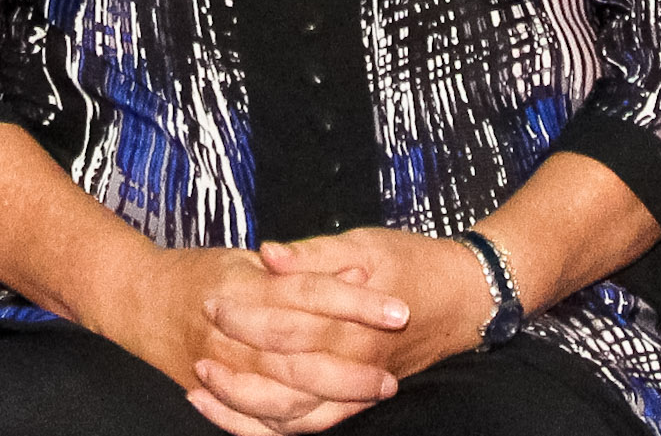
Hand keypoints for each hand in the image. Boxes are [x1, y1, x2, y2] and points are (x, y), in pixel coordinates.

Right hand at [89, 242, 408, 434]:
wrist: (135, 298)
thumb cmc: (197, 273)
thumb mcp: (247, 258)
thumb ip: (301, 264)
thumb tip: (353, 272)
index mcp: (244, 284)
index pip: (310, 293)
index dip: (357, 303)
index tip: (399, 309)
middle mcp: (232, 329)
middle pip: (302, 354)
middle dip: (352, 368)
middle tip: (391, 375)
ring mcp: (220, 366)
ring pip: (284, 395)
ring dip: (332, 399)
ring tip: (370, 394)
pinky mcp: (212, 393)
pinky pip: (255, 421)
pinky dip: (292, 424)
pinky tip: (326, 417)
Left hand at [183, 228, 490, 433]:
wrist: (463, 299)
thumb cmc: (412, 263)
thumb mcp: (363, 243)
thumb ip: (312, 254)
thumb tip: (268, 255)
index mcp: (351, 319)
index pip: (286, 323)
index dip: (245, 314)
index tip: (210, 300)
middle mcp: (354, 362)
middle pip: (281, 372)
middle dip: (234, 363)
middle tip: (197, 348)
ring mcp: (356, 389)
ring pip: (291, 414)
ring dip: (242, 405)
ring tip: (200, 389)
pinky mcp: (357, 403)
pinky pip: (308, 428)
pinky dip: (268, 428)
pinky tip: (235, 416)